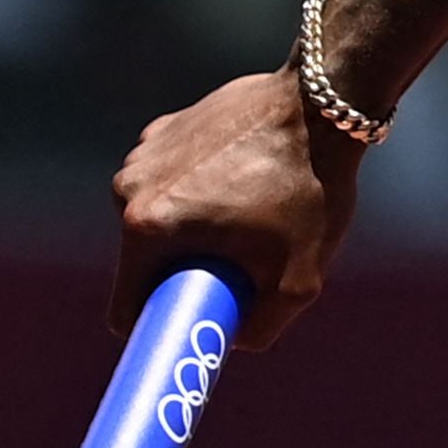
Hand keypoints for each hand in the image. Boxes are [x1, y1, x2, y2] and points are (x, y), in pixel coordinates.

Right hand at [112, 68, 361, 336]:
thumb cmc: (310, 192)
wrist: (320, 106)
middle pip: (145, 264)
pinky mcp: (161, 131)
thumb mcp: (297, 282)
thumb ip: (260, 328)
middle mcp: (129, 189)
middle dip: (185, 274)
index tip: (189, 327)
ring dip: (194, 231)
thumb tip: (231, 341)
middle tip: (241, 266)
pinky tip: (244, 179)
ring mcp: (142, 155)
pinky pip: (171, 183)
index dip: (157, 326)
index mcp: (146, 228)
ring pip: (158, 222)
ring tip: (250, 216)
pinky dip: (200, 191)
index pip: (127, 308)